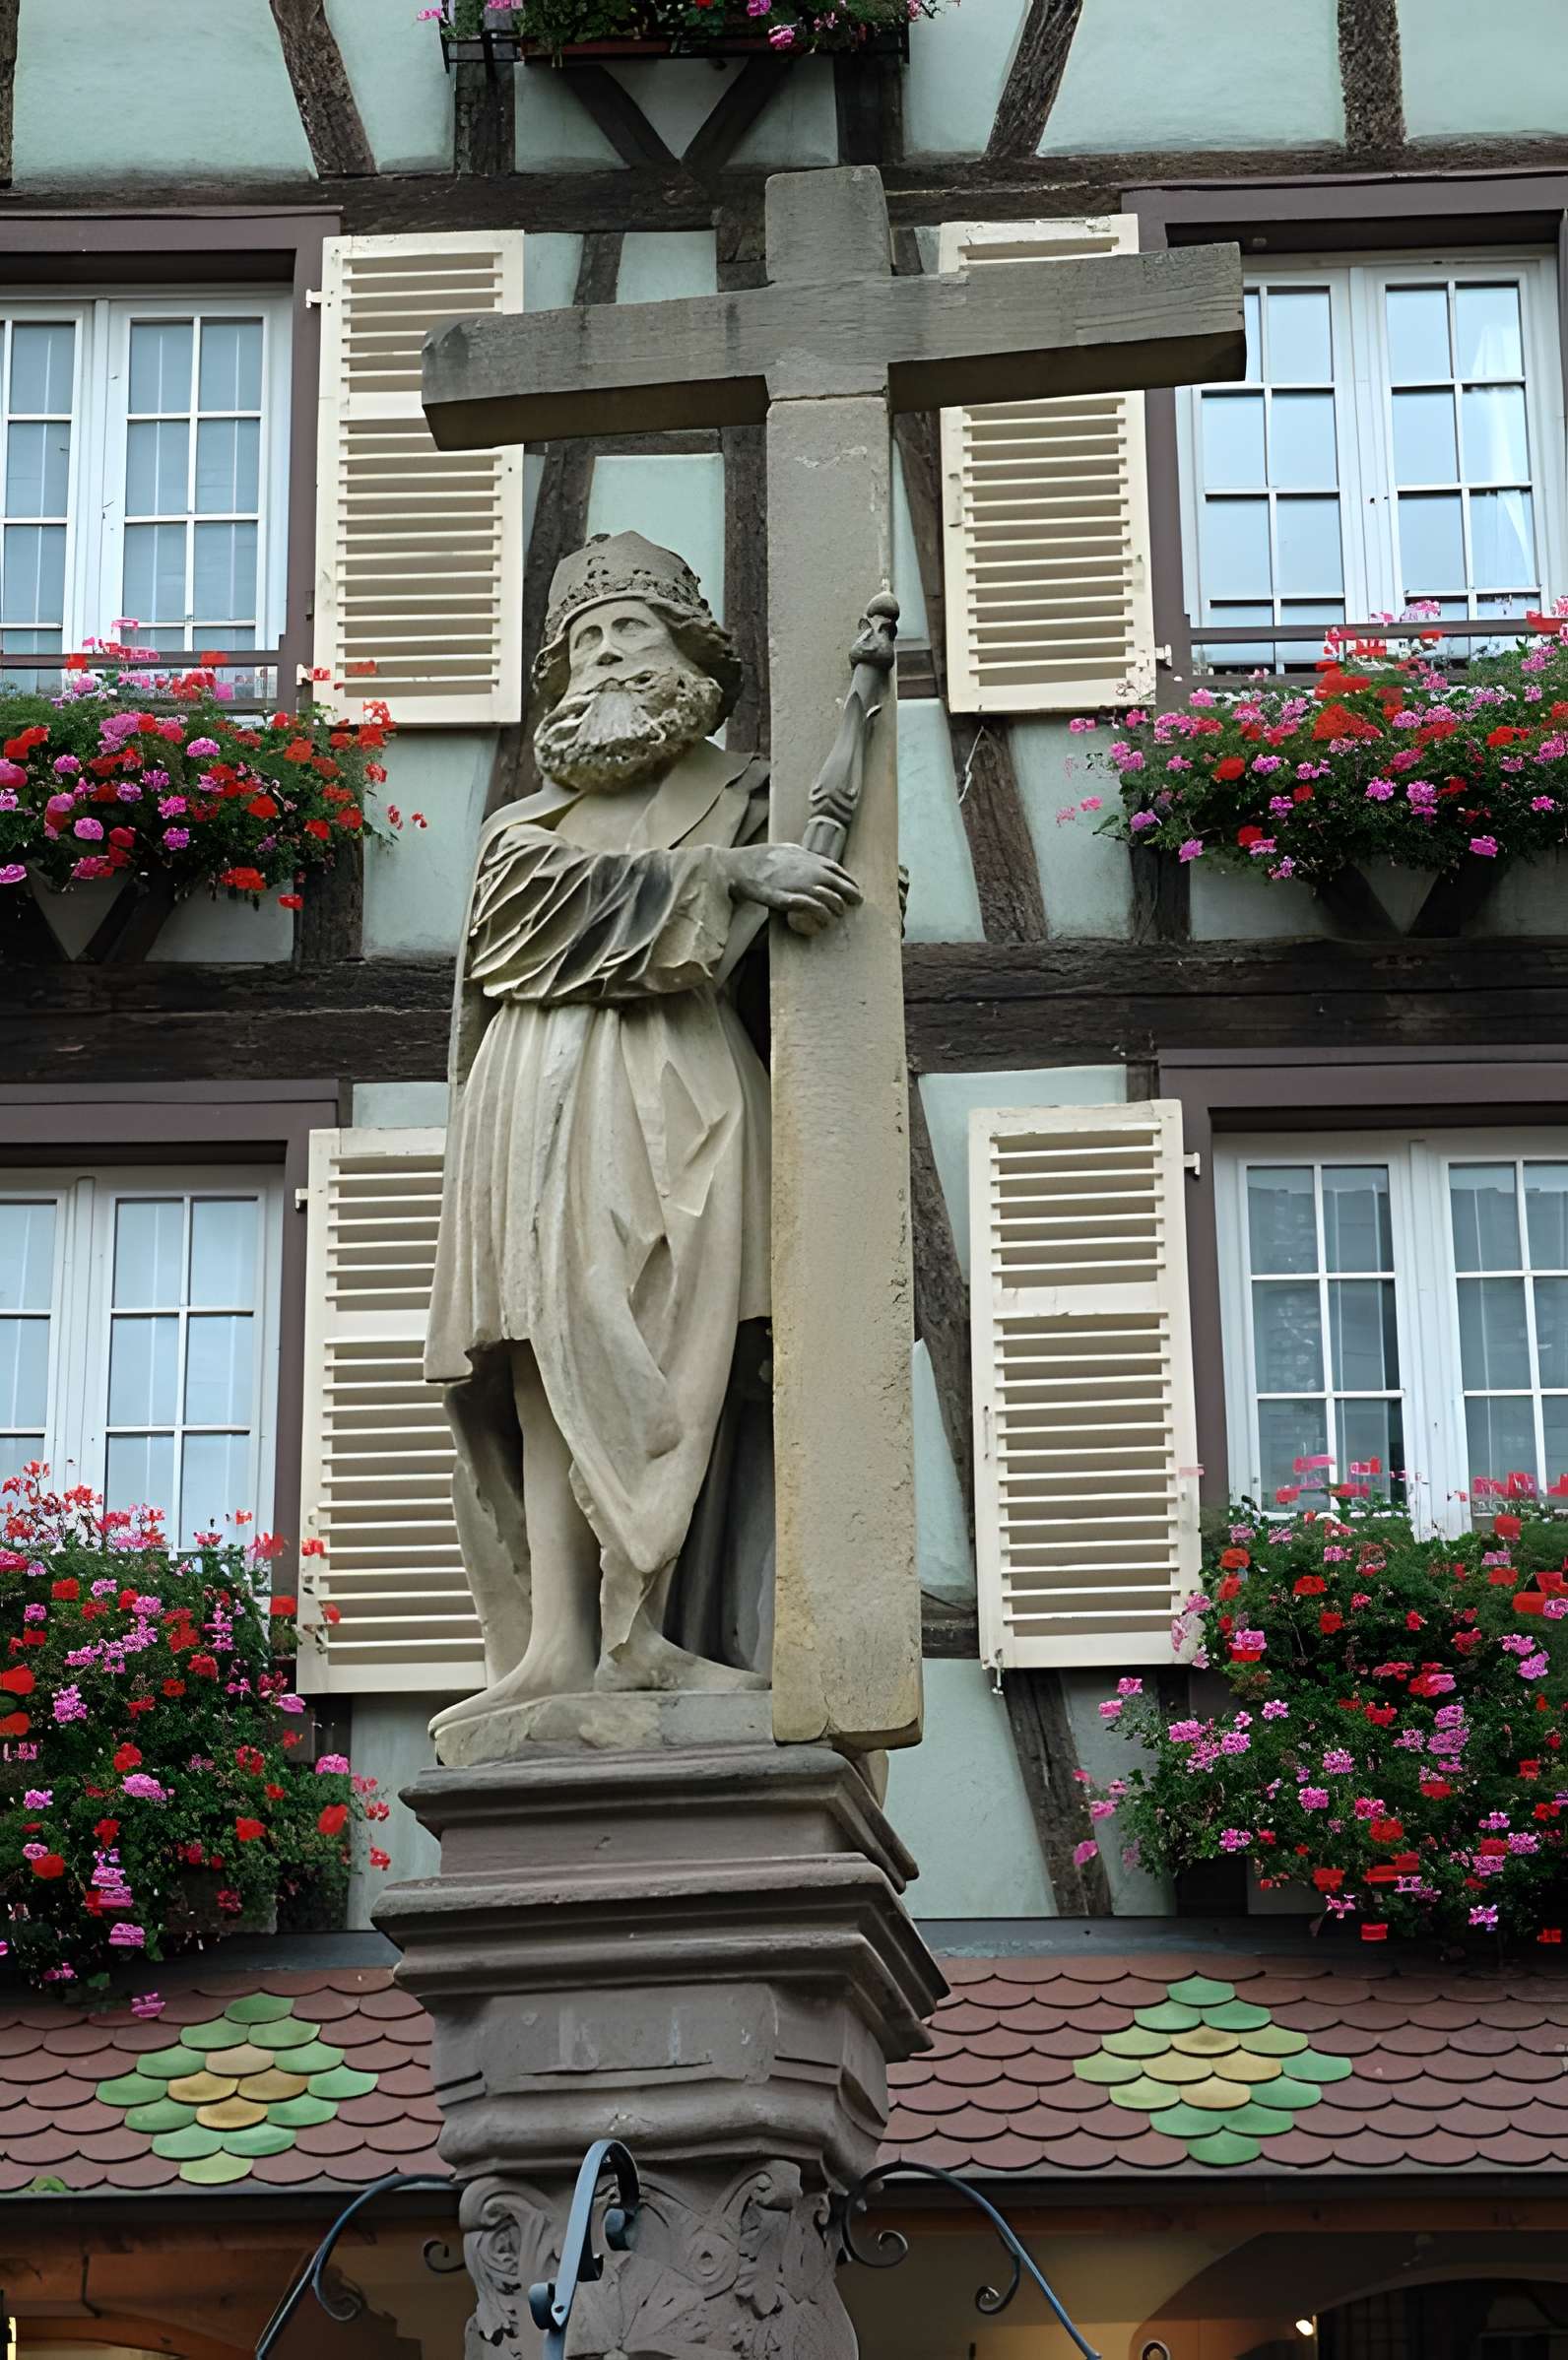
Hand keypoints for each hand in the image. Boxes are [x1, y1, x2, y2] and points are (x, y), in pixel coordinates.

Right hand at [726, 845, 861, 934]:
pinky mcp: (791, 901)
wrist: (740, 867)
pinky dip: (822, 916)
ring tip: (835, 917)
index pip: (839, 872)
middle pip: (841, 888)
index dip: (850, 883)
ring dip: (836, 911)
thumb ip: (804, 856)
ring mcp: (802, 886)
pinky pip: (815, 910)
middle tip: (852, 907)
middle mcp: (812, 872)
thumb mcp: (787, 849)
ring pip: (832, 901)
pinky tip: (823, 923)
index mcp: (812, 859)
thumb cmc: (761, 857)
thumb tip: (813, 859)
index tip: (854, 891)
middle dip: (850, 898)